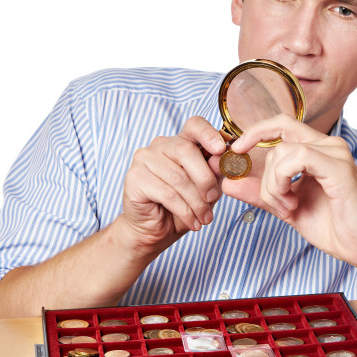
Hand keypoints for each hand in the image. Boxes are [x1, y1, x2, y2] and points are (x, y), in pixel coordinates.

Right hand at [121, 116, 226, 252]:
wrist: (156, 230)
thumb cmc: (183, 207)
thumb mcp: (207, 190)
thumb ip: (214, 173)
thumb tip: (221, 162)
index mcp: (181, 142)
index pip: (194, 125)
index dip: (208, 134)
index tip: (221, 150)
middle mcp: (160, 145)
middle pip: (186, 151)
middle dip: (205, 178)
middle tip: (213, 199)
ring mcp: (144, 159)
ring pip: (178, 177)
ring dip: (196, 202)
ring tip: (205, 218)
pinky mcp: (134, 177)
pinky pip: (167, 193)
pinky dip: (184, 211)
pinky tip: (192, 222)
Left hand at [223, 115, 356, 269]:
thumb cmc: (333, 226)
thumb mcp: (286, 208)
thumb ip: (260, 193)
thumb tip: (228, 182)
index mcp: (317, 151)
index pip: (281, 125)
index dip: (256, 131)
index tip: (236, 151)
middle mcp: (328, 146)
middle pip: (278, 137)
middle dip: (264, 173)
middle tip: (276, 204)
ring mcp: (335, 154)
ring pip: (283, 150)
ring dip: (273, 184)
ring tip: (287, 208)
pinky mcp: (338, 168)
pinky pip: (298, 158)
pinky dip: (283, 180)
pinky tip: (292, 203)